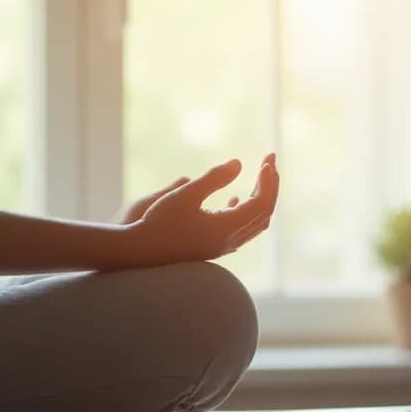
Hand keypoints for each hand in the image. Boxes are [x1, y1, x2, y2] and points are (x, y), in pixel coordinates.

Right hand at [127, 154, 279, 265]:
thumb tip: (239, 163)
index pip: (261, 202)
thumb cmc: (159, 221)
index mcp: (226, 228)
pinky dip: (246, 213)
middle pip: (264, 212)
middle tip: (270, 161)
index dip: (268, 180)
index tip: (266, 159)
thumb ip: (214, 178)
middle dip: (271, 185)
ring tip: (261, 177)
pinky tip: (236, 200)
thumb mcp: (185, 194)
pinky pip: (240, 231)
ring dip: (262, 199)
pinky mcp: (212, 248)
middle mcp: (229, 240)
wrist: (139, 252)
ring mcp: (222, 247)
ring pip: (255, 224)